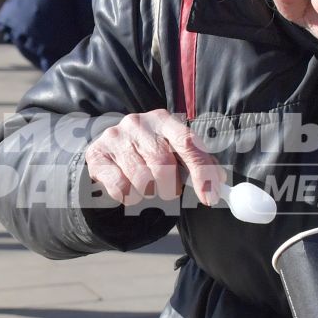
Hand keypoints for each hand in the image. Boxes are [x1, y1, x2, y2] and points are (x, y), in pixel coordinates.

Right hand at [82, 109, 227, 207]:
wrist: (109, 151)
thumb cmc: (150, 153)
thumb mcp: (174, 151)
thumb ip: (199, 163)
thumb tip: (220, 184)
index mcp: (163, 119)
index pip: (188, 143)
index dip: (202, 173)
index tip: (209, 198)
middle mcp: (137, 123)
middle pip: (163, 166)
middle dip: (171, 187)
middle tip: (169, 189)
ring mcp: (115, 137)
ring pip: (142, 181)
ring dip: (150, 192)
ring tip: (147, 184)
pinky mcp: (97, 155)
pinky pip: (122, 189)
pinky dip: (130, 197)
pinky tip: (129, 187)